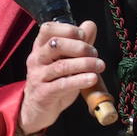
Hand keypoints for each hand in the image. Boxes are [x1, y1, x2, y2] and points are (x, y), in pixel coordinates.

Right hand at [18, 21, 104, 135]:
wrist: (37, 111)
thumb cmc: (53, 82)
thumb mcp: (66, 61)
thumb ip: (78, 43)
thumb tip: (90, 25)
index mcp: (40, 48)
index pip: (48, 29)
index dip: (68, 29)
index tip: (84, 36)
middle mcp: (36, 59)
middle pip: (55, 44)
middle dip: (80, 46)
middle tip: (95, 53)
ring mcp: (38, 76)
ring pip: (61, 65)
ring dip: (84, 63)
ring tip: (99, 65)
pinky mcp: (43, 94)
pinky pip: (62, 85)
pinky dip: (79, 80)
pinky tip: (92, 78)